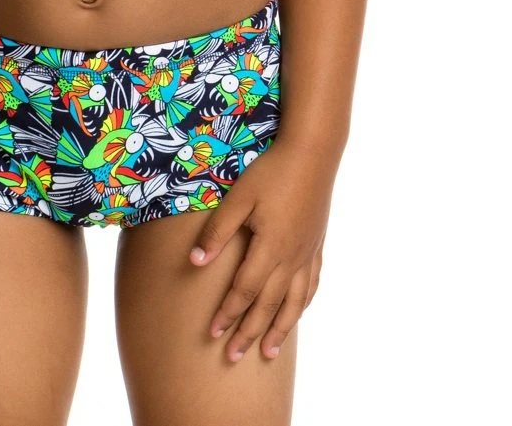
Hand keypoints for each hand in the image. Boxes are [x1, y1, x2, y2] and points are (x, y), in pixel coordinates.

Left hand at [188, 139, 331, 363]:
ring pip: (293, 303)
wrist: (312, 153)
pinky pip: (311, 285)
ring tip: (269, 352)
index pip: (244, 291)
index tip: (214, 334)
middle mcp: (291, 258)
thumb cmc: (270, 172)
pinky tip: (296, 313)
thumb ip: (218, 232)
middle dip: (249, 332)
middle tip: (233, 357)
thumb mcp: (238, 198)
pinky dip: (302, 304)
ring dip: (280, 329)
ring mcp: (307, 254)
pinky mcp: (317, 245)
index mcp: (270, 248)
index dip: (228, 314)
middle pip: (268, 305)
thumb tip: (194, 263)